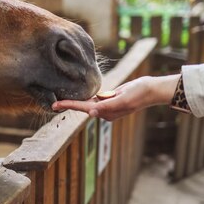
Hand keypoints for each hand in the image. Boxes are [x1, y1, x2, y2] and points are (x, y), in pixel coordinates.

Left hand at [52, 74, 179, 120]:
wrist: (150, 90)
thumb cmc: (138, 94)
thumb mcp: (123, 99)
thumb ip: (107, 106)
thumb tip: (91, 113)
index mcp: (106, 111)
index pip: (83, 108)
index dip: (68, 106)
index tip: (54, 105)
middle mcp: (105, 110)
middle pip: (82, 107)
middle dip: (68, 105)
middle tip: (53, 103)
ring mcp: (107, 105)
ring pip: (87, 103)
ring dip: (75, 101)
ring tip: (61, 99)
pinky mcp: (110, 99)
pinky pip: (94, 99)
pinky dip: (85, 98)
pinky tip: (78, 95)